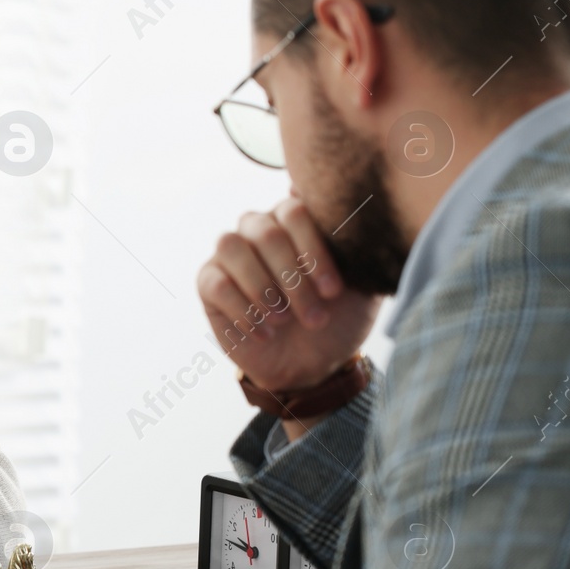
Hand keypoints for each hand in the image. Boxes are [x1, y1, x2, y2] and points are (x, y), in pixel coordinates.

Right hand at [197, 196, 380, 393]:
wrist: (312, 365)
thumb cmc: (338, 318)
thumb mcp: (360, 285)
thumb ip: (357, 246)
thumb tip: (355, 203)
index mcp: (295, 220)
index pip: (295, 212)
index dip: (313, 251)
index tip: (333, 292)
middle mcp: (259, 228)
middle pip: (265, 231)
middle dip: (292, 279)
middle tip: (313, 316)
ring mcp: (230, 255)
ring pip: (231, 246)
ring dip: (261, 287)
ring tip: (284, 321)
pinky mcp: (208, 283)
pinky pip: (216, 283)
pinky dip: (243, 311)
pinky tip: (266, 333)